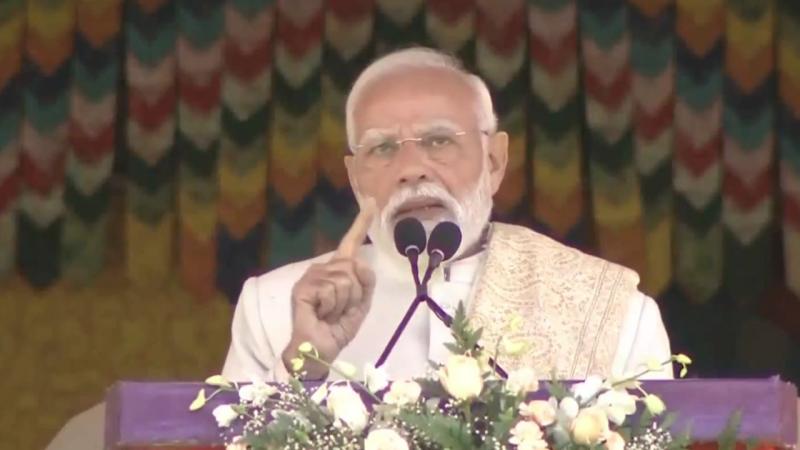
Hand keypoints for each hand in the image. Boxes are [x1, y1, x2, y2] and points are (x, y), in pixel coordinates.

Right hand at [282, 199, 376, 378]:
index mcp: (338, 270)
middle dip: (355, 295)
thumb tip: (359, 260)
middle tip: (340, 311)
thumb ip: (366, 282)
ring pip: (345, 280)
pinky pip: (331, 290)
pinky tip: (320, 314)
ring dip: (343, 303)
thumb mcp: (361, 305)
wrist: (320, 349)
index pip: (351, 242)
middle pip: (354, 269)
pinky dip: (331, 307)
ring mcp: (312, 276)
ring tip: (329, 314)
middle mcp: (324, 268)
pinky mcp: (303, 287)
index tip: (372, 202)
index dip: (361, 222)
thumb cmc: (337, 328)